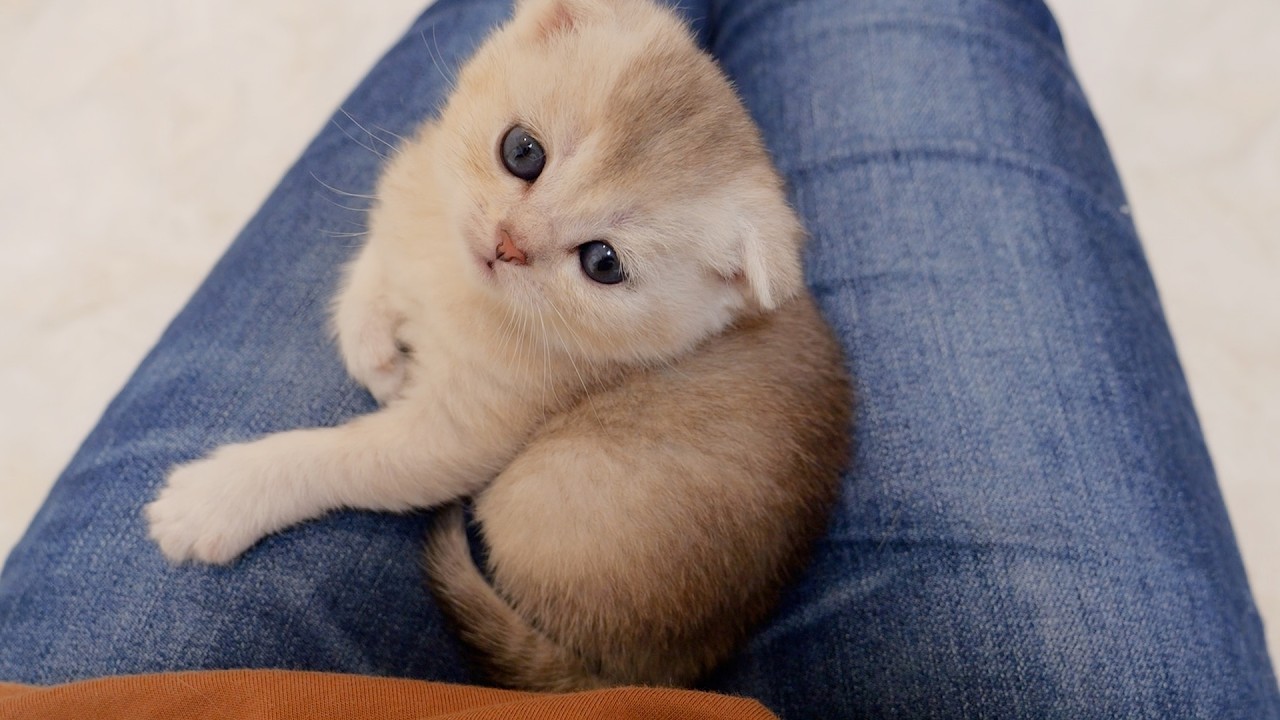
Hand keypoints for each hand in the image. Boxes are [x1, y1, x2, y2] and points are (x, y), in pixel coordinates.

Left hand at [145, 443, 303, 563]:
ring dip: (189, 548)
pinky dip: (222, 554)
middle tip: (205, 533)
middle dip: (176, 530)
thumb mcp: (232, 456)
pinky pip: (207, 558)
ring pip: (171, 547)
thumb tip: (215, 473)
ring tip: (216, 543)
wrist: (294, 468)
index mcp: (188, 477)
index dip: (179, 509)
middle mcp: (184, 500)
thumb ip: (213, 469)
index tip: (200, 512)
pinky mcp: (213, 544)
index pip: (163, 501)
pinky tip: (240, 545)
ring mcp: (196, 523)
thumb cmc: (274, 457)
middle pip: (158, 524)